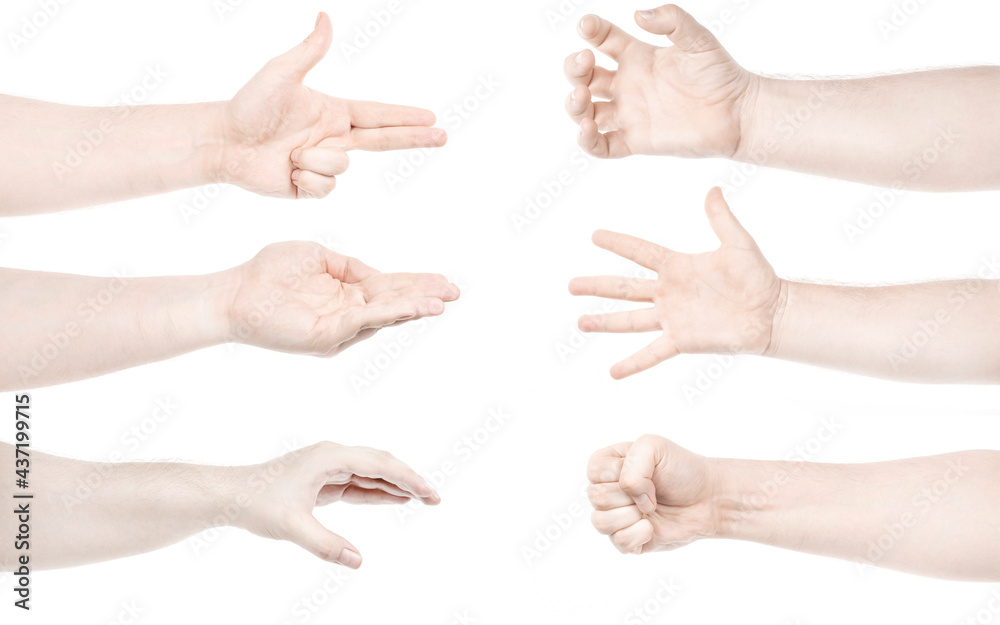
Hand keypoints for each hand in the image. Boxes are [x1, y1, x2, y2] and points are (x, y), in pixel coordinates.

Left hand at [218, 12, 445, 198]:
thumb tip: (326, 17)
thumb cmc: (250, 104)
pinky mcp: (311, 188)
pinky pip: (326, 187)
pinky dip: (306, 177)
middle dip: (414, 138)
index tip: (431, 117)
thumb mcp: (281, 73)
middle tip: (443, 136)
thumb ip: (310, 50)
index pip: (378, 115)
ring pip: (342, 167)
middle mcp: (333, 138)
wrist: (226, 142)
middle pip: (383, 141)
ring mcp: (323, 164)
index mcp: (333, 113)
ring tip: (288, 153)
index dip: (405, 116)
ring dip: (315, 159)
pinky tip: (287, 171)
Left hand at [225, 241, 458, 355]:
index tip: (443, 281)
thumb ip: (350, 266)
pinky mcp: (326, 338)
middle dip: (425, 298)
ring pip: (384, 317)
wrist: (234, 292)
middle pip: (394, 305)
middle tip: (455, 293)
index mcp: (347, 294)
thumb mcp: (319, 257)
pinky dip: (390, 313)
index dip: (417, 284)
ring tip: (441, 302)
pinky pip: (364, 322)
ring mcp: (338, 329)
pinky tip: (411, 306)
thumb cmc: (270, 271)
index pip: (389, 288)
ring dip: (414, 308)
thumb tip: (376, 274)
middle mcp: (347, 315)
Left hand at [229, 442, 439, 567]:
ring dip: (396, 484)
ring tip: (424, 498)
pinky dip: (379, 491)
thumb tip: (357, 561)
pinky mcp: (324, 480)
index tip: (429, 493)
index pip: (379, 464)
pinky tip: (397, 497)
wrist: (231, 495)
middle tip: (435, 498)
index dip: (408, 478)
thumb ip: (326, 545)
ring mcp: (329, 466)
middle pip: (381, 463)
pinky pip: (358, 483)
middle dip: (409, 479)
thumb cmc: (257, 504)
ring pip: (371, 472)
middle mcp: (333, 456)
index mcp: (330, 457)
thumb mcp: (292, 527)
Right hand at [564, 4, 756, 158]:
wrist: (738, 113)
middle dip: (575, 67)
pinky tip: (587, 128)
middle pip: (586, 75)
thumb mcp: (698, 39)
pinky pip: (602, 146)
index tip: (587, 27)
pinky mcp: (636, 141)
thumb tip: (639, 15)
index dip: (591, 31)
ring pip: (586, 111)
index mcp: (638, 57)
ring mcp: (629, 114)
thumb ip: (672, 21)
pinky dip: (587, 140)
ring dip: (574, 104)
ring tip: (581, 96)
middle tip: (585, 61)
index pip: (603, 40)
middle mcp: (628, 85)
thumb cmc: (721, 74)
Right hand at [569, 188, 783, 378]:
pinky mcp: (682, 340)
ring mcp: (673, 318)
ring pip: (630, 320)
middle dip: (597, 286)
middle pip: (624, 288)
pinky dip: (633, 363)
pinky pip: (652, 353)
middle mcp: (668, 292)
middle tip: (571, 285)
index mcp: (678, 266)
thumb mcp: (738, 242)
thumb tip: (712, 189)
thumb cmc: (758, 276)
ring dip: (604, 322)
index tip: (594, 235)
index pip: (640, 252)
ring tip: (580, 323)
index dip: (618, 243)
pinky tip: (612, 372)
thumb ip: (721, 218)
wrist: (772, 312)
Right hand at [587, 435, 718, 553]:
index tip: (646, 471)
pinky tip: (652, 527)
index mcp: (608, 465)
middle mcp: (608, 491)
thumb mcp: (655, 447)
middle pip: (596, 497)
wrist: (708, 498)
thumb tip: (632, 497)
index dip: (620, 473)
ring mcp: (616, 517)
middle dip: (629, 495)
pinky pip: (618, 542)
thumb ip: (634, 463)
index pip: (594, 471)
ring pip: (600, 522)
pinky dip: (639, 534)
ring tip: (650, 510)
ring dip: (631, 516)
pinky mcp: (628, 540)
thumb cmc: (681, 469)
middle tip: (651, 492)